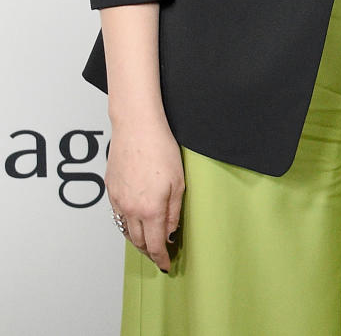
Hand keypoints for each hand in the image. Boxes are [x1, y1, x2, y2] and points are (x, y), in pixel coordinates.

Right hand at [106, 114, 183, 272]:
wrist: (136, 127)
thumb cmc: (161, 149)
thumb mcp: (178, 182)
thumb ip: (174, 211)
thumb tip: (170, 232)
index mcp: (150, 209)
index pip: (154, 245)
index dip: (160, 258)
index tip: (165, 265)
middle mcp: (130, 209)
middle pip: (138, 241)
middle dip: (149, 251)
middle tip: (158, 256)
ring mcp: (117, 200)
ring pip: (126, 230)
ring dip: (137, 240)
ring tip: (148, 243)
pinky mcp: (110, 190)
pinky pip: (118, 215)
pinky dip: (127, 224)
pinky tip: (135, 221)